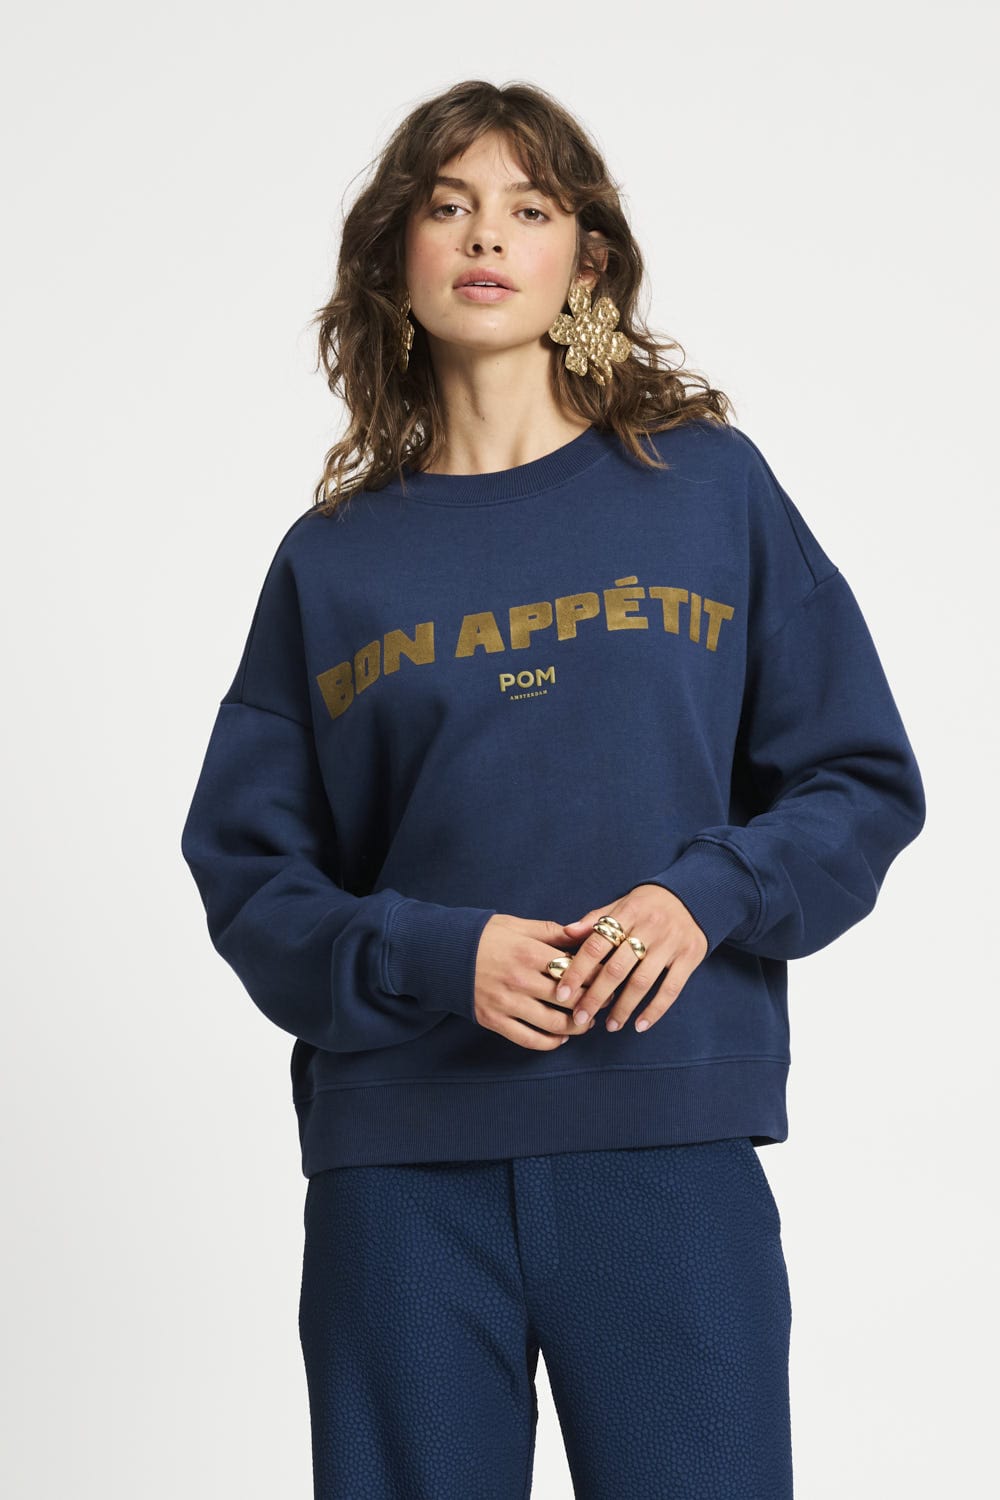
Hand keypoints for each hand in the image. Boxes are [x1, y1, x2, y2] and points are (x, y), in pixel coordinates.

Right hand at [473, 914, 596, 1049]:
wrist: (441, 953)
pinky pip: (528, 1039)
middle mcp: (519, 980)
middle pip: (569, 999)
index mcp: (527, 953)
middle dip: (593, 1003)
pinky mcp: (494, 1020)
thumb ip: (550, 931)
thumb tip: (581, 933)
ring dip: (576, 1027)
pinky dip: (549, 1043)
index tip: (609, 978)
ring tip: (586, 1022)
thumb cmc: (483, 936)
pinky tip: (561, 1038)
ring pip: (553, 1024)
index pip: (574, 969)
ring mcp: (506, 1003)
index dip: (597, 976)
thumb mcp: (516, 924)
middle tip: (605, 1002)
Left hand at [556, 885, 707, 1033]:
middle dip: (595, 996)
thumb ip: (596, 919)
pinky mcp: (690, 956)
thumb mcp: (623, 904)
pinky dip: (655, 1010)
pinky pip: (671, 989)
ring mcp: (671, 943)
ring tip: (610, 1026)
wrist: (696, 896)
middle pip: (616, 968)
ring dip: (623, 1008)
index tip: (562, 994)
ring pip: (642, 982)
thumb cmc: (650, 904)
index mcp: (628, 912)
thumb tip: (566, 933)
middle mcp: (649, 927)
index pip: (596, 944)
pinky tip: (640, 1025)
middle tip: (580, 1017)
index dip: (577, 970)